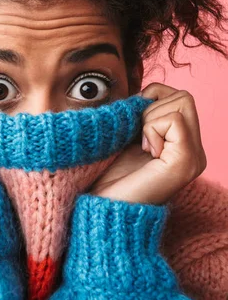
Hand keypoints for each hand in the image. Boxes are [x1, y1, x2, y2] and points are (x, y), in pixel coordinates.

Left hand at [88, 83, 207, 204]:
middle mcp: (196, 152)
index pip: (180, 96)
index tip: (134, 128)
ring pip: (182, 102)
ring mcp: (194, 158)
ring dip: (150, 118)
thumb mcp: (130, 135)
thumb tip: (147, 92)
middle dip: (152, 107)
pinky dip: (152, 128)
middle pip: (184, 96)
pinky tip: (145, 152)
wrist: (103, 208)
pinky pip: (174, 119)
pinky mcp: (186, 162)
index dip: (151, 99)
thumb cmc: (110, 175)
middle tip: (138, 137)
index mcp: (184, 145)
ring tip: (142, 146)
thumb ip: (144, 113)